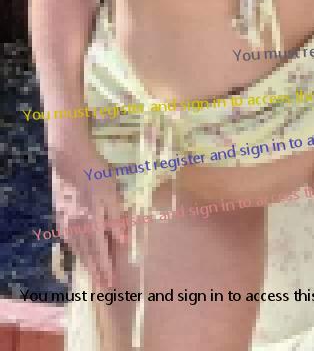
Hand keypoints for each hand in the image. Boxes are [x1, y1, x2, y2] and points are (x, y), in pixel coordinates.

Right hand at [50, 138, 127, 288]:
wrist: (70, 158)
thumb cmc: (96, 172)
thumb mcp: (112, 192)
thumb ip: (116, 217)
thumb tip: (122, 240)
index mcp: (91, 221)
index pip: (100, 251)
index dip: (106, 267)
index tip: (110, 283)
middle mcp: (77, 225)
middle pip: (87, 253)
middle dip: (96, 271)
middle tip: (103, 287)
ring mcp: (66, 220)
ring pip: (76, 246)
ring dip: (85, 262)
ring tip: (92, 275)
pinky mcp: (60, 212)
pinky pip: (68, 236)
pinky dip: (74, 247)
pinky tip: (77, 250)